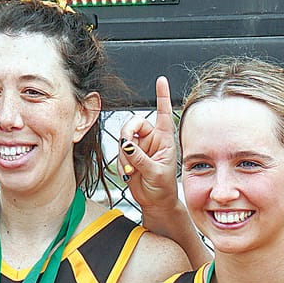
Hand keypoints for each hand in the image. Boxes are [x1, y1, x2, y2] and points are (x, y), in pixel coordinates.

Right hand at [120, 76, 181, 221]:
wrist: (156, 202)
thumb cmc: (163, 188)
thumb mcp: (156, 172)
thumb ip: (140, 158)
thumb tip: (126, 144)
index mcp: (164, 139)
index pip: (164, 113)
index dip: (162, 96)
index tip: (161, 80)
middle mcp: (151, 139)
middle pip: (133, 124)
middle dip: (126, 135)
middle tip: (126, 149)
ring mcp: (139, 147)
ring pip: (123, 140)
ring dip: (123, 155)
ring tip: (132, 170)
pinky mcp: (129, 156)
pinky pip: (118, 153)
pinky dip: (121, 163)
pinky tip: (128, 174)